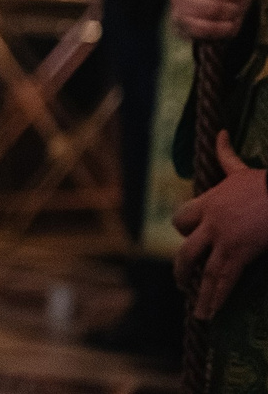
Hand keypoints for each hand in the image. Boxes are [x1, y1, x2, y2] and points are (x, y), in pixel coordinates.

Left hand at [178, 134, 267, 318]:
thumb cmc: (267, 184)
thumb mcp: (241, 169)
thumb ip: (226, 155)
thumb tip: (221, 132)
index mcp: (209, 201)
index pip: (183, 219)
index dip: (186, 230)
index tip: (190, 239)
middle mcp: (210, 221)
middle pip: (186, 247)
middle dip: (185, 267)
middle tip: (183, 281)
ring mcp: (223, 238)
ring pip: (203, 268)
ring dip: (200, 291)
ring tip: (198, 310)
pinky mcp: (239, 252)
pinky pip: (223, 279)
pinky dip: (216, 297)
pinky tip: (210, 312)